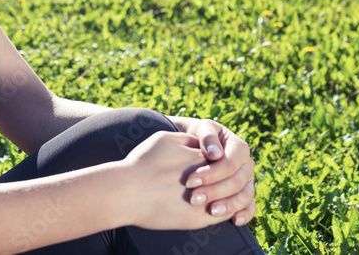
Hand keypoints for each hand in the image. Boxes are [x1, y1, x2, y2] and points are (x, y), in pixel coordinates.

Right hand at [118, 131, 236, 230]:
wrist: (127, 192)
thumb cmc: (142, 164)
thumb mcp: (165, 139)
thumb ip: (187, 139)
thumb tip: (199, 142)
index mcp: (203, 158)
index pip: (223, 158)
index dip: (218, 161)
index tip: (212, 162)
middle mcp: (210, 180)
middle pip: (230, 179)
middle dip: (227, 179)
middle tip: (218, 180)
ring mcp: (206, 202)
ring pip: (230, 199)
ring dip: (228, 197)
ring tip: (217, 195)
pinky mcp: (199, 220)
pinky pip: (222, 216)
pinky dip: (222, 212)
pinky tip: (213, 208)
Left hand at [168, 116, 256, 226]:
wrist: (196, 144)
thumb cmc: (198, 135)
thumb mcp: (201, 129)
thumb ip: (207, 137)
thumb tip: (215, 154)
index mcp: (239, 148)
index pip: (230, 163)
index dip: (212, 173)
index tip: (190, 181)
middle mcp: (246, 165)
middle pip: (237, 181)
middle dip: (215, 191)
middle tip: (193, 198)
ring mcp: (247, 181)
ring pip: (245, 195)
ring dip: (228, 205)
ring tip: (210, 211)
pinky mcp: (244, 194)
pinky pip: (250, 206)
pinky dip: (245, 214)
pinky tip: (234, 221)